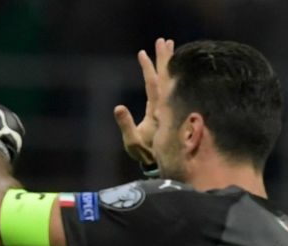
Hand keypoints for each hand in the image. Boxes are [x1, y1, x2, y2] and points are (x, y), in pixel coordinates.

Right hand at [112, 38, 173, 170]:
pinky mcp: (166, 110)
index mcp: (158, 110)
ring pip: (169, 80)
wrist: (162, 164)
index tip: (143, 53)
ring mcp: (167, 107)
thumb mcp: (134, 142)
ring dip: (168, 63)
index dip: (149, 68)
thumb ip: (126, 125)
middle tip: (165, 40)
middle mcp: (165, 105)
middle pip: (166, 77)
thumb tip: (118, 107)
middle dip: (165, 58)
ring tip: (170, 46)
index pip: (154, 84)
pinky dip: (167, 75)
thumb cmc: (146, 154)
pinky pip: (168, 87)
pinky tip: (168, 68)